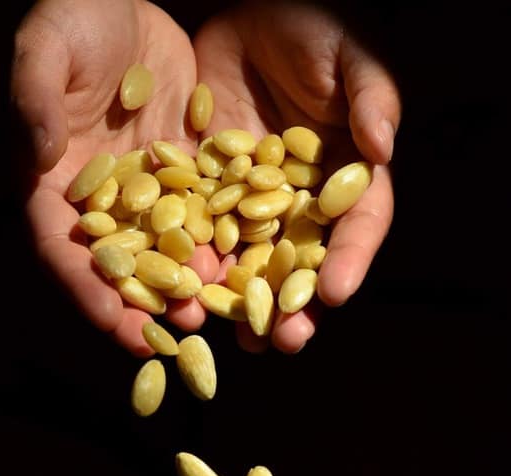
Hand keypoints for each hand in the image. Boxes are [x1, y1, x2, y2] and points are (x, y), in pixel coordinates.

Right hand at [10, 0, 215, 354]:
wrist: (128, 0)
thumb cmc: (75, 17)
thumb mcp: (47, 46)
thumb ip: (34, 98)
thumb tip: (38, 153)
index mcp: (54, 185)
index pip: (60, 248)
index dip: (83, 287)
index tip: (110, 320)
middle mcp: (102, 204)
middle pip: (115, 268)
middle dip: (140, 306)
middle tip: (166, 338)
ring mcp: (148, 196)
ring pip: (164, 254)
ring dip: (185, 288)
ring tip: (209, 316)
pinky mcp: (189, 180)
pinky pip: (206, 221)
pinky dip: (221, 249)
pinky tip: (243, 272)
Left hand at [193, 0, 400, 352]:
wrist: (245, 13)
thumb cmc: (311, 26)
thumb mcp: (348, 53)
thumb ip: (371, 96)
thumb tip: (382, 147)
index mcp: (346, 176)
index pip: (358, 225)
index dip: (350, 259)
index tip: (335, 292)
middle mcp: (303, 202)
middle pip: (307, 263)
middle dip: (299, 305)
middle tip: (288, 340)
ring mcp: (255, 206)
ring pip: (258, 266)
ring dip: (252, 308)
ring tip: (247, 342)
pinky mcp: (211, 198)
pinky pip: (206, 240)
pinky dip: (201, 272)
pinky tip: (193, 302)